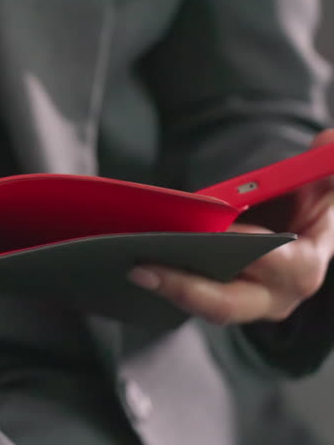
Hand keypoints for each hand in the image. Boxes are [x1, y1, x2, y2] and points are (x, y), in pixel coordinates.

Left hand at [129, 130, 333, 324]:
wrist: (300, 232)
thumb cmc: (309, 204)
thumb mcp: (324, 183)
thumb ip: (327, 163)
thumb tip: (330, 140)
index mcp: (303, 265)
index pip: (272, 261)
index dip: (243, 249)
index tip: (213, 234)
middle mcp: (274, 295)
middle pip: (226, 302)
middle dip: (184, 288)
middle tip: (142, 269)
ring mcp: (244, 303)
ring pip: (200, 304)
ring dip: (165, 287)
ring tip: (131, 267)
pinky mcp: (217, 301)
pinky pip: (186, 298)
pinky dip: (161, 283)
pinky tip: (130, 264)